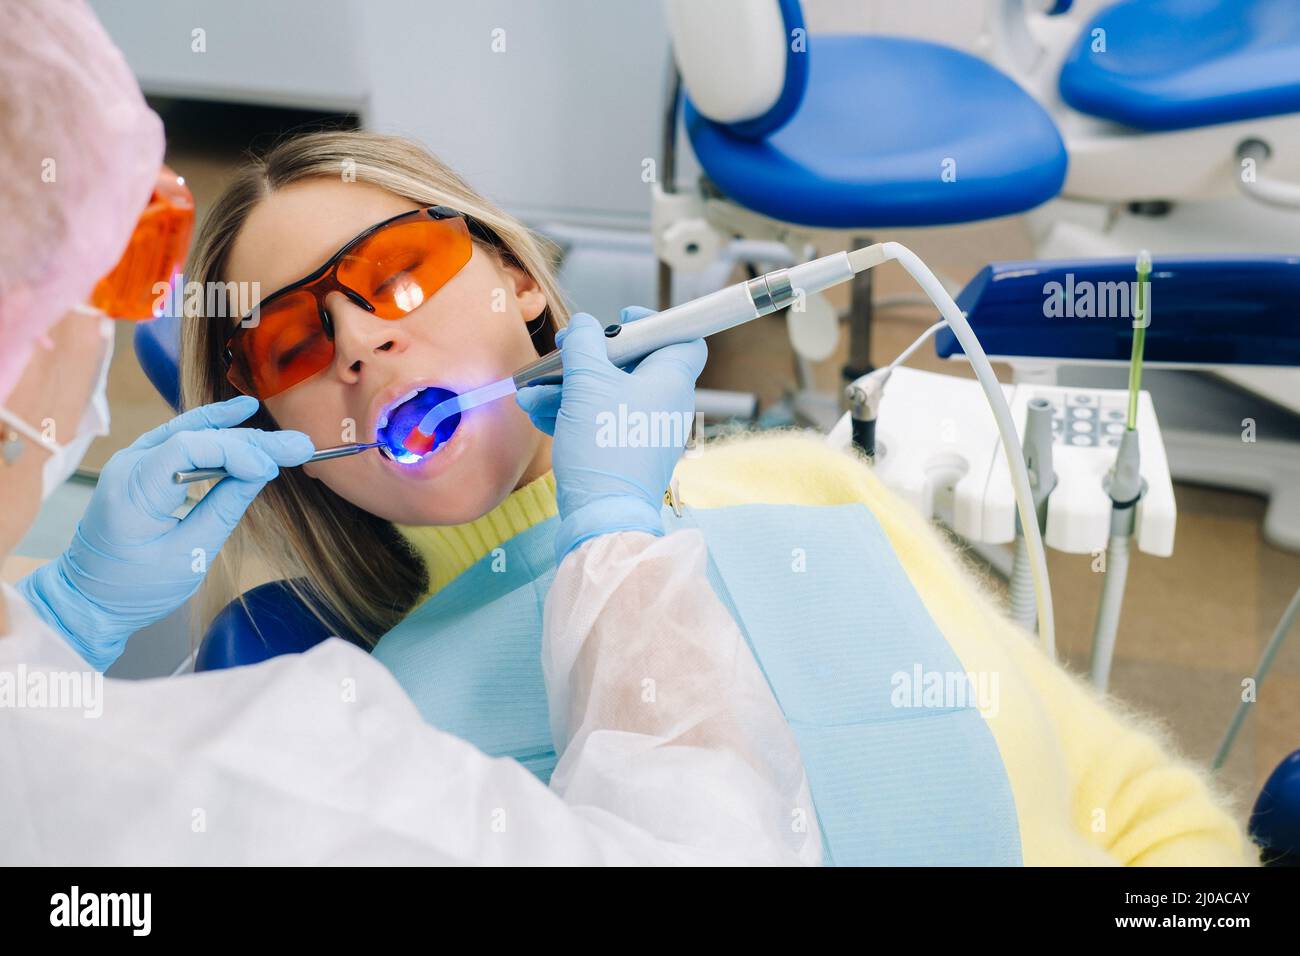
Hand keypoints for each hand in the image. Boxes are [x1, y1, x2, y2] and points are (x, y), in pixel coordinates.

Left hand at [18, 397, 312, 669]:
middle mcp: (128, 464)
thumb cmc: (134, 588)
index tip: (274, 469)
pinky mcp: (142, 467)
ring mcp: (132, 461)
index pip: (189, 449)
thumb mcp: (187, 556)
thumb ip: (223, 509)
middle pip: (196, 436)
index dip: (237, 452)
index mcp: (133, 490)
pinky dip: (214, 431)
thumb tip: (260, 472)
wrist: (88, 599)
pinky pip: (181, 439)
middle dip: (252, 441)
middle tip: (300, 446)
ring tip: (281, 433)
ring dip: (238, 432)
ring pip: (190, 431)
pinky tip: (240, 415)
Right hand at [516, 310, 705, 560]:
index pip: (684, 338)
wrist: (602, 514)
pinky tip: (536, 412)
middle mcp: (666, 404)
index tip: (622, 323)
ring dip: (568, 387)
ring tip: (531, 391)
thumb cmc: (604, 444)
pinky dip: (573, 413)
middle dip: (589, 357)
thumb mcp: (587, 382)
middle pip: (633, 364)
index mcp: (671, 380)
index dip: (654, 324)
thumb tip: (585, 325)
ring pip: (609, 394)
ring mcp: (646, 430)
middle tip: (563, 352)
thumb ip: (584, 345)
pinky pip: (602, 421)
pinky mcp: (627, 453)